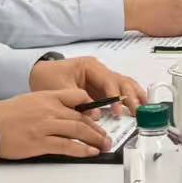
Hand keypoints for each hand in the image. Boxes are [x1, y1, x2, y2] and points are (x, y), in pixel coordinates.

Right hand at [0, 88, 112, 159]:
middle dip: (98, 128)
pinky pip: (66, 146)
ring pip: (78, 131)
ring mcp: (46, 126)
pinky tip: (90, 152)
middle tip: (108, 135)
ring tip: (105, 145)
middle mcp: (50, 110)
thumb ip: (51, 103)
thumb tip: (71, 112)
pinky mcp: (40, 143)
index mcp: (48, 97)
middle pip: (82, 117)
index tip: (101, 114)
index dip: (93, 106)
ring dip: (95, 139)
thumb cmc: (7, 114)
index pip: (78, 97)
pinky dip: (81, 149)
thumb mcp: (32, 100)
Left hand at [30, 56, 146, 111]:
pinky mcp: (101, 89)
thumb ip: (77, 102)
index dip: (114, 96)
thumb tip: (96, 116)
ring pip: (124, 84)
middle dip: (131, 96)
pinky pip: (119, 91)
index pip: (108, 81)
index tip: (116, 110)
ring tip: (144, 108)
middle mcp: (99, 71)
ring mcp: (102, 79)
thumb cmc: (47, 78)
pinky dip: (129, 97)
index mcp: (90, 66)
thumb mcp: (58, 89)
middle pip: (121, 81)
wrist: (37, 74)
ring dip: (135, 95)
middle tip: (137, 111)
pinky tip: (138, 105)